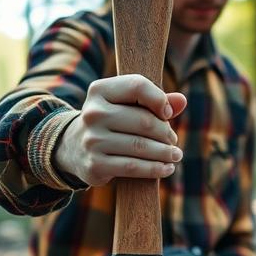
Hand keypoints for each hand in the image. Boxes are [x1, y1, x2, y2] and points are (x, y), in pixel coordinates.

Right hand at [53, 75, 187, 185]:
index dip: (159, 99)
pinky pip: (133, 167)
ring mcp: (92, 140)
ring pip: (141, 146)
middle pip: (144, 121)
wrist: (74, 147)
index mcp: (100, 91)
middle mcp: (93, 113)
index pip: (137, 86)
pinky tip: (167, 168)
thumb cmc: (112, 121)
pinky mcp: (95, 164)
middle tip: (173, 140)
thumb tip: (181, 101)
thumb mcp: (126, 104)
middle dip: (165, 132)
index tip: (168, 113)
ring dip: (165, 153)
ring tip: (175, 155)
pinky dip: (155, 169)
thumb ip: (154, 100)